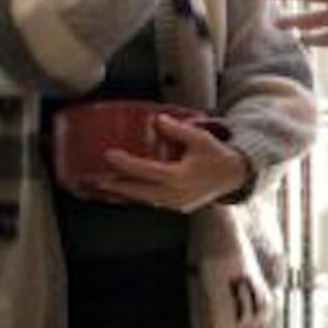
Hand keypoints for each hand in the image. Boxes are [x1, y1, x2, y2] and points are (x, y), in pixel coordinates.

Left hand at [93, 116, 251, 211]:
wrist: (234, 177)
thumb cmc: (216, 156)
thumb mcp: (199, 139)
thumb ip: (177, 130)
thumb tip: (156, 120)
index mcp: (179, 177)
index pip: (145, 171)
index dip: (125, 163)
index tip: (109, 154)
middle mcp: (174, 194)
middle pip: (137, 191)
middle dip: (114, 185)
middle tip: (93, 178)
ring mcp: (174, 203)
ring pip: (143, 199)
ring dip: (123, 192)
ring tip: (104, 185)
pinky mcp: (176, 207)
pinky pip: (152, 201)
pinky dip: (137, 195)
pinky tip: (126, 189)